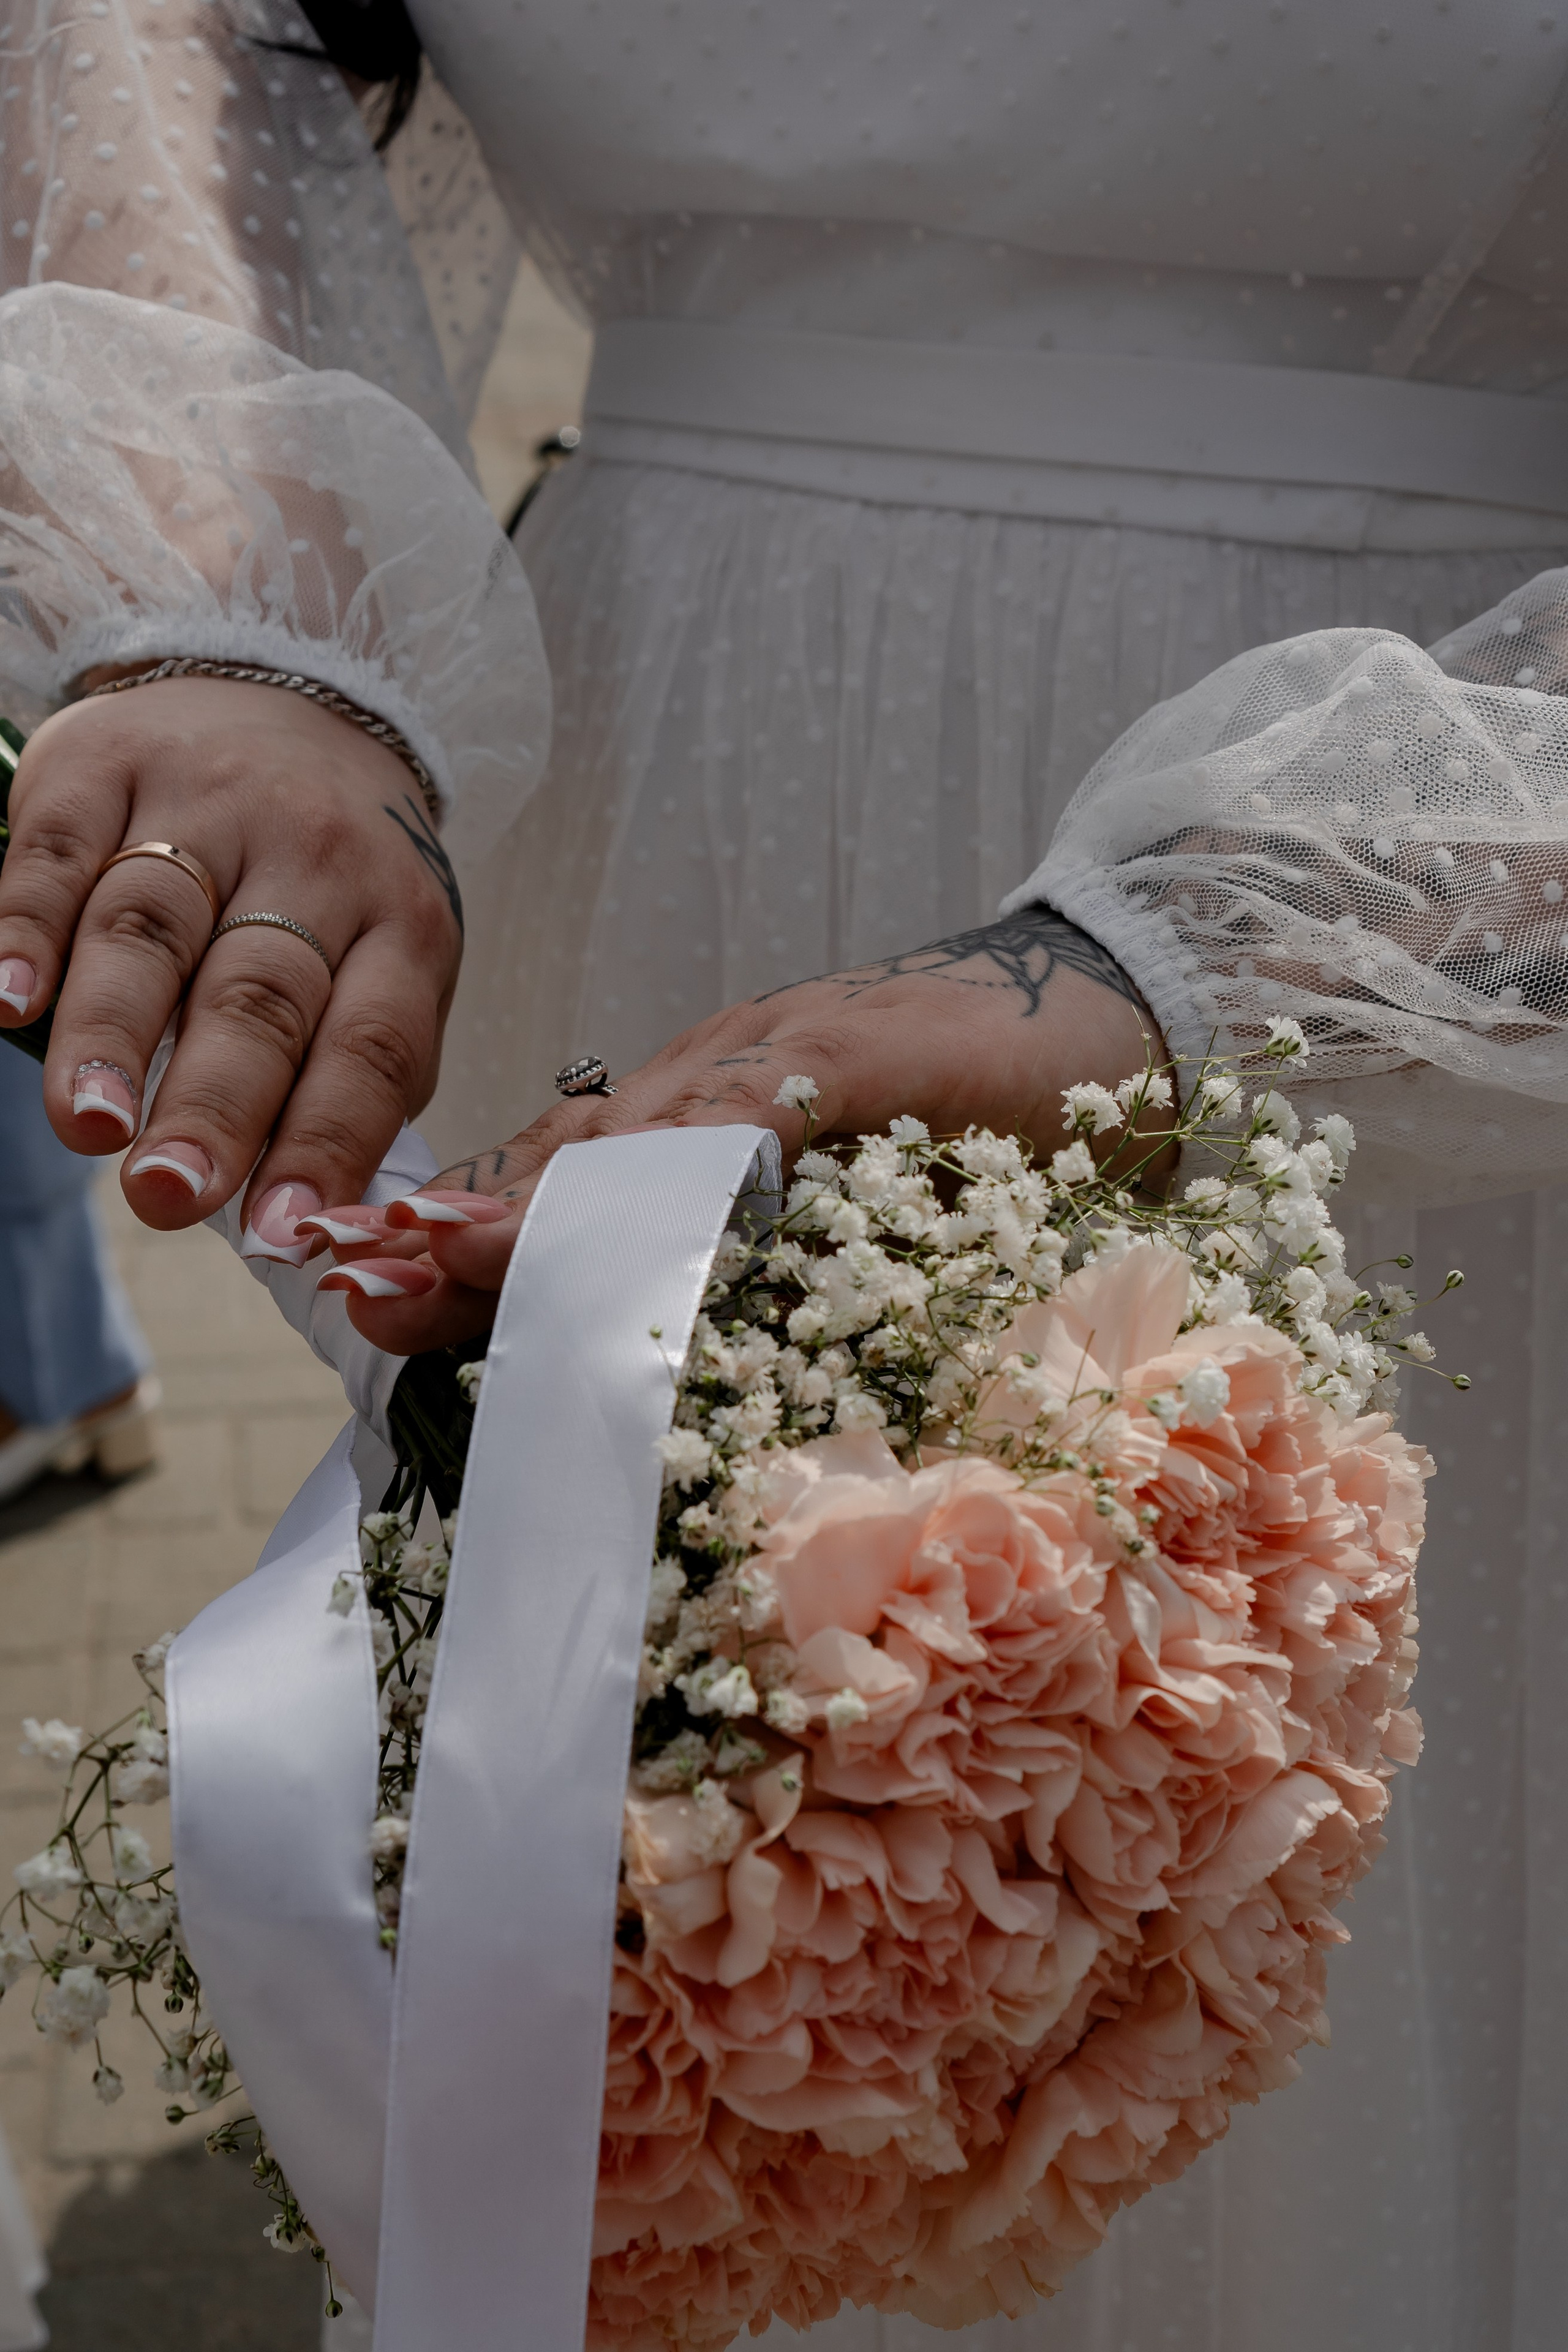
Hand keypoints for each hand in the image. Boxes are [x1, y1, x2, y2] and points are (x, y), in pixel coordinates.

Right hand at [0, 677, 462, 1249]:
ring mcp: (208, 805)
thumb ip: (355, 1081)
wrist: (295, 690)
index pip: (370, 1045)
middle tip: (170, 1192)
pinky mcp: (107, 763)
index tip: (281, 1230)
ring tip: (89, 1125)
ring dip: (115, 1032)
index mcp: (400, 924)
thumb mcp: (386, 961)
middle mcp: (313, 859)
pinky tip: (9, 1004)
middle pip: (259, 994)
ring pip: (156, 925)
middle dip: (215, 1104)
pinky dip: (27, 929)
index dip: (325, 1140)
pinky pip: (62, 851)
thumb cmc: (337, 880)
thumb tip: (309, 1216)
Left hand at [314, 906, 1175, 1352]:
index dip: (467, 1240)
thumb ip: (757, 1245)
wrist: (1101, 1007)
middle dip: (457, 1230)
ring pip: (631, 1136)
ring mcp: (780, 1063)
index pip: (563, 1187)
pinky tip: (621, 1207)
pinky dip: (685, 1158)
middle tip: (356, 1282)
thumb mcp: (854, 1202)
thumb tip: (669, 1345)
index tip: (371, 1292)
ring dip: (529, 1202)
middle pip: (564, 1163)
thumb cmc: (980, 1119)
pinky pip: (757, 1108)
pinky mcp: (856, 1053)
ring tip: (432, 1255)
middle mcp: (719, 1085)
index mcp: (706, 1126)